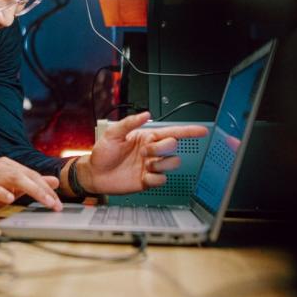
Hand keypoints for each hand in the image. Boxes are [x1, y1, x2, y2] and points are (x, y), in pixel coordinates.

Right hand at [0, 157, 61, 217]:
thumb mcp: (12, 189)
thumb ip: (32, 184)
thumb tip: (55, 181)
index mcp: (7, 165)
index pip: (31, 174)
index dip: (46, 188)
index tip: (58, 202)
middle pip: (25, 175)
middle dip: (43, 190)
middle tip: (55, 204)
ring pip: (13, 179)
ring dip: (31, 190)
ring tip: (44, 201)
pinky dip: (1, 192)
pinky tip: (10, 199)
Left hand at [77, 112, 208, 194]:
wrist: (94, 174)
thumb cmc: (102, 153)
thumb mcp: (112, 133)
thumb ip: (129, 123)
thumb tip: (146, 115)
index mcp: (145, 137)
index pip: (171, 132)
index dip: (188, 131)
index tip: (202, 131)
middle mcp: (151, 151)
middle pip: (172, 146)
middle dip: (161, 147)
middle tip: (144, 151)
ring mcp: (150, 166)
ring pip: (172, 163)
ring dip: (160, 163)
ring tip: (145, 164)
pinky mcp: (148, 181)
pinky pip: (162, 179)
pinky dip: (155, 178)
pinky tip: (144, 176)